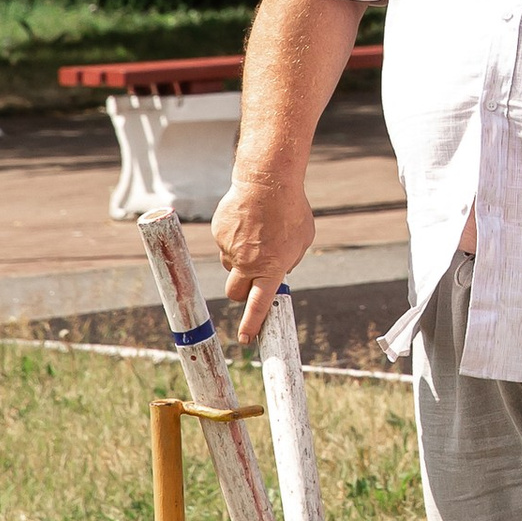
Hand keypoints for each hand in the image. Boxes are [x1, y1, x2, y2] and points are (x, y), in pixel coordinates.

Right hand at [212, 170, 314, 346]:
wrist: (266, 181)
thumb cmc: (291, 209)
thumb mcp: (302, 239)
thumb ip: (290, 259)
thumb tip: (279, 271)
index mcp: (272, 268)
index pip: (259, 305)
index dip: (252, 324)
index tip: (246, 339)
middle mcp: (248, 263)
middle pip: (235, 293)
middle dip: (241, 293)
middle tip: (249, 280)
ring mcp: (230, 250)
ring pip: (231, 264)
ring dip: (240, 258)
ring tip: (257, 231)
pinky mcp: (219, 234)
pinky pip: (225, 243)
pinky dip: (235, 236)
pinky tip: (247, 218)